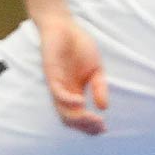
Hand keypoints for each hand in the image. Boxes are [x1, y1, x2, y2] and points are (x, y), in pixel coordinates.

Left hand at [37, 13, 107, 134]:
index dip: (89, 126)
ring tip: (93, 120)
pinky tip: (81, 102)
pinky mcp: (51, 74)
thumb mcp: (95, 70)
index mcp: (74, 92)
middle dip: (85, 127)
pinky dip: (68, 100)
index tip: (104, 128)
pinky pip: (57, 92)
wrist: (63, 26)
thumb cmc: (78, 47)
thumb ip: (99, 87)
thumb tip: (104, 107)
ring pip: (62, 110)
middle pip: (69, 119)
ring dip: (78, 118)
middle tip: (100, 126)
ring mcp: (56, 84)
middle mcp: (64, 92)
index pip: (78, 116)